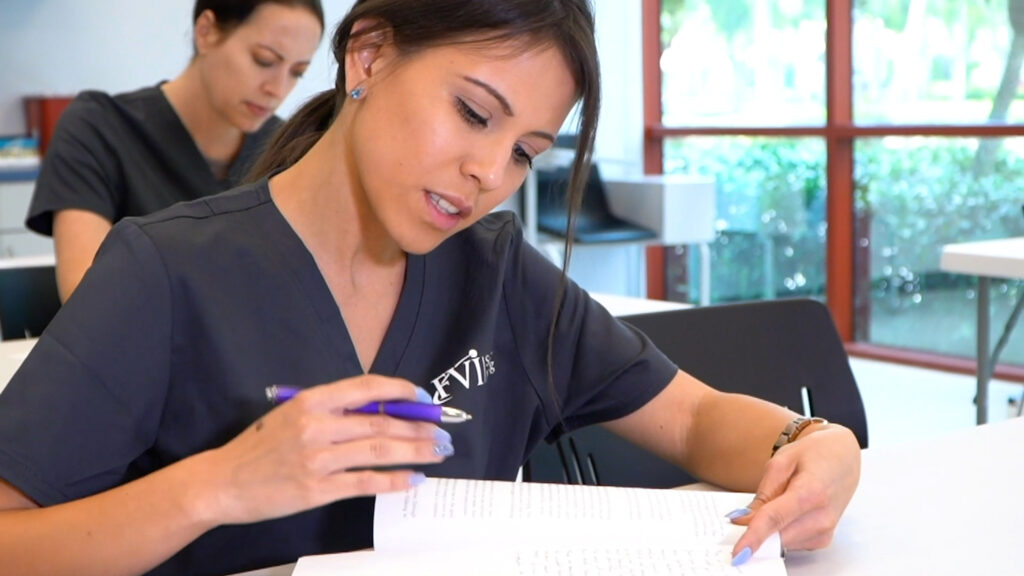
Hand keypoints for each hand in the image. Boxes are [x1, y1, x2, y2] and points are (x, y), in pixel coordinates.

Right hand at [187, 375, 451, 525]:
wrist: (223, 481)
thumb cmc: (260, 447)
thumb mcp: (292, 414)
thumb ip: (333, 411)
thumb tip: (382, 410)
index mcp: (311, 401)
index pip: (367, 387)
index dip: (401, 390)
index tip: (424, 397)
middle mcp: (316, 426)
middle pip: (381, 421)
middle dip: (418, 425)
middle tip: (443, 431)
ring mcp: (317, 458)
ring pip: (379, 449)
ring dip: (415, 450)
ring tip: (438, 452)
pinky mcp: (317, 489)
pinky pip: (365, 482)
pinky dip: (394, 480)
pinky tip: (414, 479)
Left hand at [730, 424, 860, 561]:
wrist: (845, 458)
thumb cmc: (815, 454)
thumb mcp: (781, 462)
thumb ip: (762, 493)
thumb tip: (742, 520)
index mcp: (811, 492)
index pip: (776, 519)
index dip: (754, 537)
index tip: (738, 553)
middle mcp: (822, 517)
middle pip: (777, 537)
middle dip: (755, 531)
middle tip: (741, 516)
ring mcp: (825, 532)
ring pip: (781, 543)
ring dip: (769, 530)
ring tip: (779, 501)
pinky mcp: (823, 540)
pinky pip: (790, 542)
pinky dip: (780, 531)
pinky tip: (787, 511)